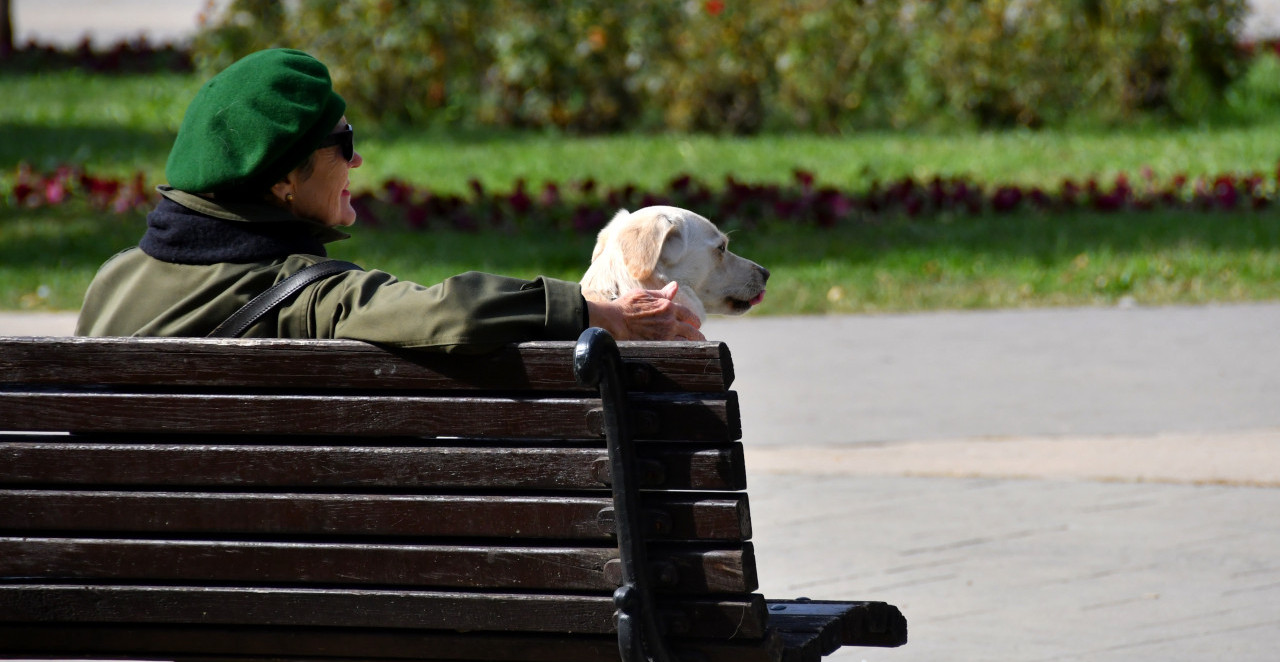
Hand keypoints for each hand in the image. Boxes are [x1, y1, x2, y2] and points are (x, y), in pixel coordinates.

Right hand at [587, 282, 705, 340]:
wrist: (613, 321)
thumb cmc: (625, 306)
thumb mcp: (644, 294)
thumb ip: (662, 293)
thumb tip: (675, 285)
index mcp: (667, 306)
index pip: (687, 314)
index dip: (693, 320)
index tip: (696, 324)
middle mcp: (669, 321)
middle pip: (691, 330)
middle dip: (697, 334)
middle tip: (700, 338)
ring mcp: (665, 335)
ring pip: (686, 342)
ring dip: (693, 345)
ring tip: (696, 348)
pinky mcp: (658, 345)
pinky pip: (676, 349)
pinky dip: (682, 351)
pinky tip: (684, 354)